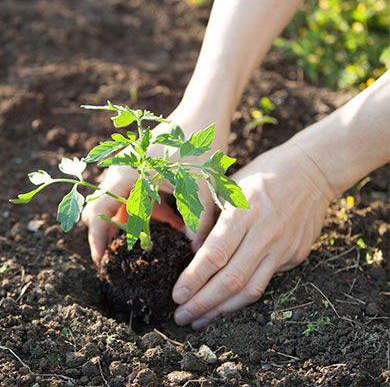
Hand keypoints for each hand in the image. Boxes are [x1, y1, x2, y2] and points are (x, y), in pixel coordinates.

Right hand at [81, 108, 228, 263]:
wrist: (206, 111)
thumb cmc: (199, 146)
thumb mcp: (200, 188)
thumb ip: (196, 224)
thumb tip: (196, 255)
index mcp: (126, 175)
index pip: (97, 213)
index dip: (96, 240)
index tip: (100, 261)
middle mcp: (120, 170)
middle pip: (102, 209)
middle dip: (112, 234)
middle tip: (123, 257)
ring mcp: (129, 168)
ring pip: (119, 203)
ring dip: (135, 222)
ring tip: (159, 237)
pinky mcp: (140, 167)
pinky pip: (134, 194)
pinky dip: (147, 210)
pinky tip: (173, 218)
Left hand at [171, 141, 335, 328]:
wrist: (313, 170)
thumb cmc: (261, 174)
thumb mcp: (228, 186)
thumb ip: (209, 218)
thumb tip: (190, 250)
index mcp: (243, 212)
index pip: (215, 254)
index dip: (194, 279)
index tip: (176, 296)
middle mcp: (265, 233)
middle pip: (231, 279)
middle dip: (203, 303)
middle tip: (181, 317)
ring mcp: (283, 247)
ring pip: (250, 289)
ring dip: (222, 310)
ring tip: (199, 321)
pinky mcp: (295, 256)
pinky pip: (265, 282)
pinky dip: (242, 297)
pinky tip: (224, 305)